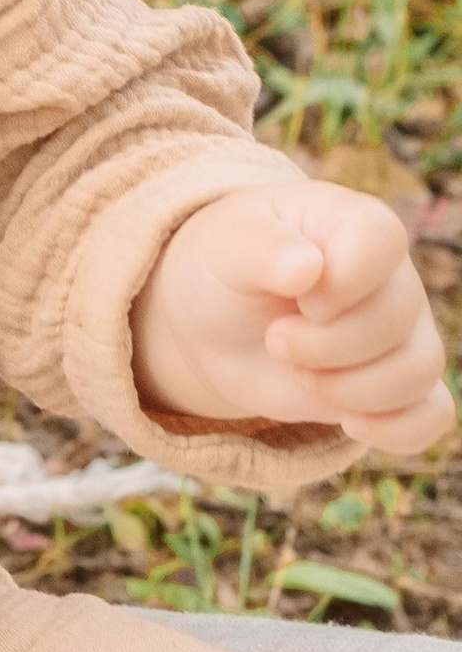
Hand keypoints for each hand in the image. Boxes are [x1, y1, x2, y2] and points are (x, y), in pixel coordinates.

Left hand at [131, 179, 452, 453]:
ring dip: (351, 389)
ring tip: (300, 375)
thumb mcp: (224, 246)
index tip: (298, 298)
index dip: (342, 281)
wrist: (218, 321)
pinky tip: (348, 423)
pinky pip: (432, 414)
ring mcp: (402, 332)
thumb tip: (305, 268)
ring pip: (418, 370)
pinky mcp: (398, 385)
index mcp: (353, 222)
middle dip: (326, 346)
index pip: (381, 241)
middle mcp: (391, 275)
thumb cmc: (227, 267)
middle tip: (276, 342)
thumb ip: (258, 249)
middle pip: (395, 318)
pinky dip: (396, 429)